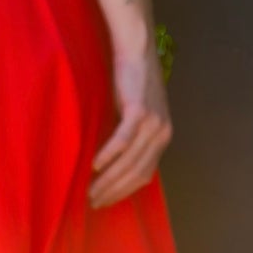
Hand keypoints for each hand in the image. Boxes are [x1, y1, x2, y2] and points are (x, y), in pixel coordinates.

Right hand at [88, 45, 171, 208]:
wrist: (138, 51)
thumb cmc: (132, 81)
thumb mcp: (138, 114)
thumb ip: (134, 137)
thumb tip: (114, 162)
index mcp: (163, 137)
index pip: (144, 175)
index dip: (124, 192)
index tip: (105, 202)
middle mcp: (161, 133)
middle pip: (136, 173)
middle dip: (114, 192)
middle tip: (93, 202)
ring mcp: (152, 123)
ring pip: (129, 161)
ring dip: (108, 179)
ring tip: (90, 190)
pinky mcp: (139, 110)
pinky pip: (123, 140)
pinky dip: (109, 156)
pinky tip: (95, 166)